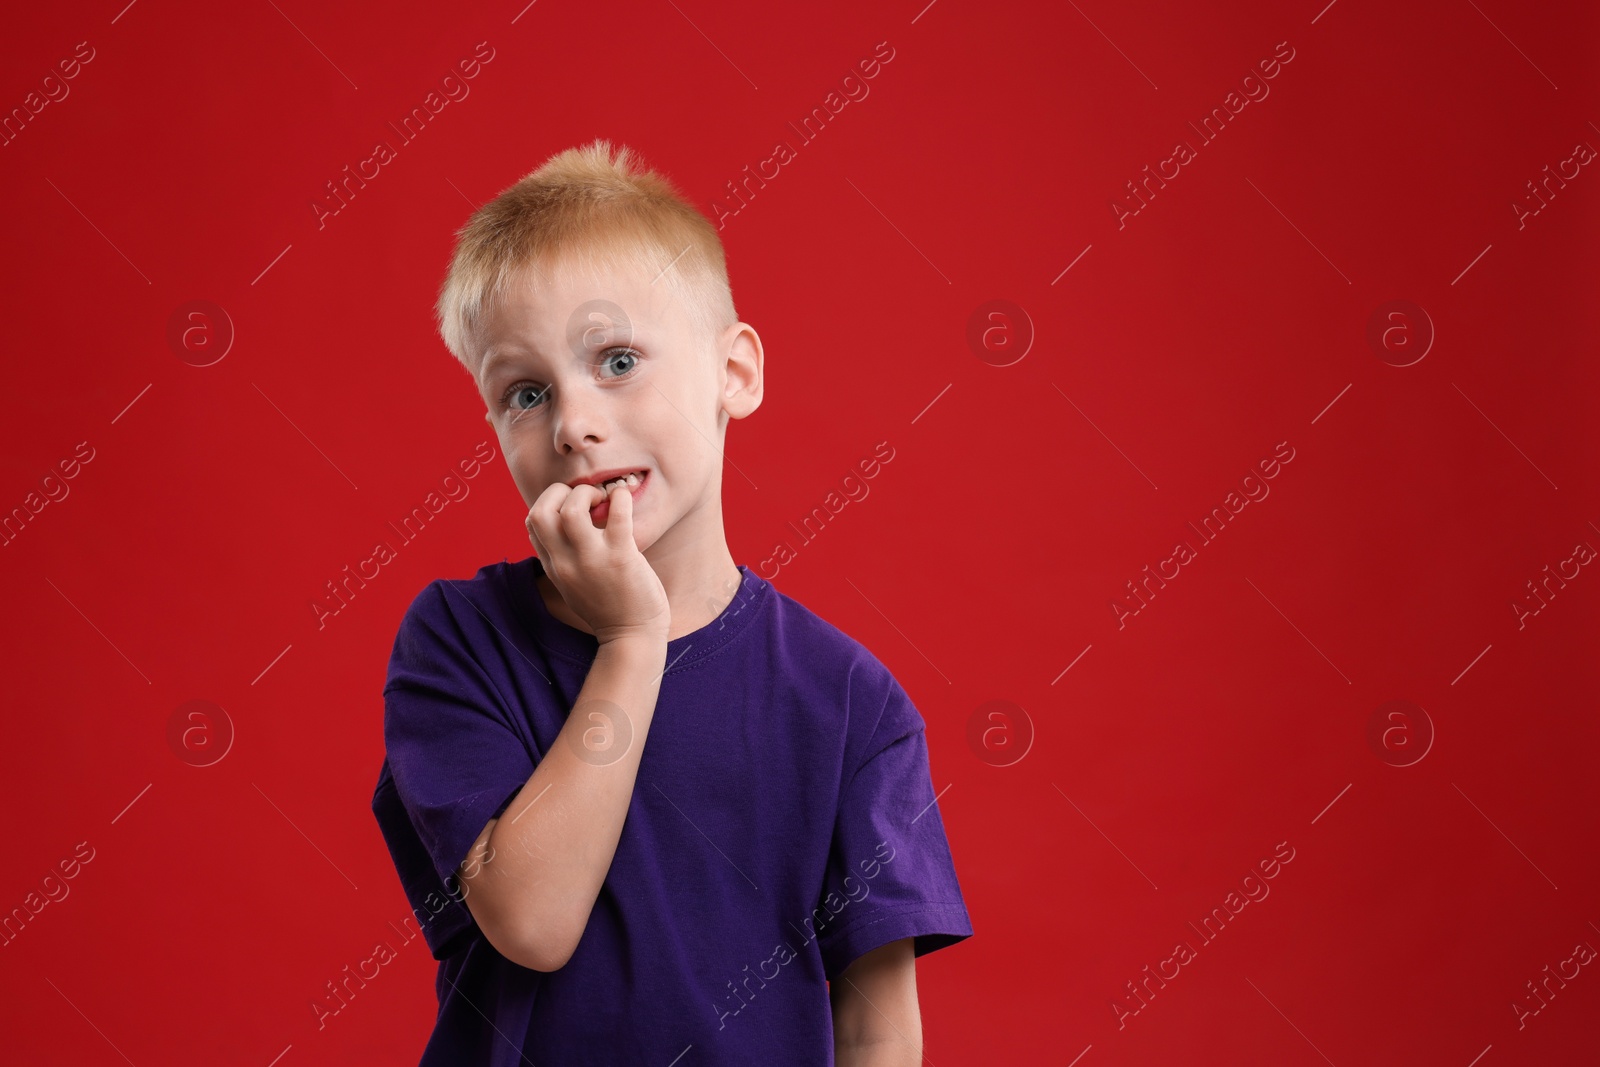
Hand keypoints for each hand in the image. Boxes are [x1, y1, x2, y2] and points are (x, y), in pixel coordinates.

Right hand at [525, 479, 669, 644]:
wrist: (632, 637)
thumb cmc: (609, 607)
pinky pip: (617, 515)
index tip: (571, 503)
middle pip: (540, 512)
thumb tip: (566, 526)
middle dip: (560, 491)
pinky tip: (624, 500)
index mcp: (554, 567)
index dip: (548, 503)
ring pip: (571, 510)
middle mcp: (566, 563)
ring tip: (602, 498)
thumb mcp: (573, 584)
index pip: (531, 523)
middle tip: (585, 497)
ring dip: (586, 493)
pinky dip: (620, 498)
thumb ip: (565, 558)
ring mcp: (591, 560)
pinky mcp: (621, 557)